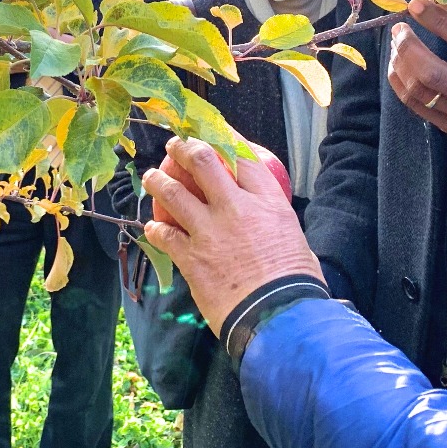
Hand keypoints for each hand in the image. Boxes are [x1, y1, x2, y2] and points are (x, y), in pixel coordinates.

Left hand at [142, 136, 322, 335]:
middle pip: (202, 162)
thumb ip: (274, 221)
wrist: (279, 316)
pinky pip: (165, 236)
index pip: (242, 156)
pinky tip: (151, 229)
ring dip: (158, 182)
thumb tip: (265, 219)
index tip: (212, 131)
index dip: (223, 137)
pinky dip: (155, 231)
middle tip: (174, 146)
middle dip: (183, 148)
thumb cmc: (295, 282)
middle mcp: (235, 208)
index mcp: (266, 201)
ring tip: (151, 177)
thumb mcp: (293, 237)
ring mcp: (209, 231)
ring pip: (173, 194)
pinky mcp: (191, 258)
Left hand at [387, 0, 446, 155]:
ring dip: (400, 63)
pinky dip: (399, 81)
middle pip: (433, 74)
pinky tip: (398, 65)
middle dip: (409, 47)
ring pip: (418, 91)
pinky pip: (414, 105)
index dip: (440, 21)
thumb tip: (438, 5)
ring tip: (396, 44)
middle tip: (399, 29)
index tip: (417, 5)